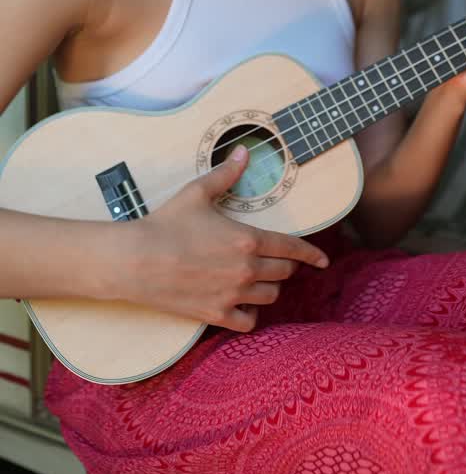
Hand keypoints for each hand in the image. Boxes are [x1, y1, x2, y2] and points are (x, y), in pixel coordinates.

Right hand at [118, 147, 328, 331]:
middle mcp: (247, 269)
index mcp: (248, 239)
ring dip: (270, 287)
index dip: (312, 254)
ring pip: (270, 295)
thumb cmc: (166, 223)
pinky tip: (245, 306)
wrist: (135, 261)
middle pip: (284, 272)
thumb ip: (226, 174)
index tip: (323, 261)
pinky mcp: (216, 314)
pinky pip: (249, 321)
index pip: (293, 248)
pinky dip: (251, 314)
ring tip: (260, 280)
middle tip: (277, 262)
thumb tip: (244, 152)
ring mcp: (233, 294)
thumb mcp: (197, 193)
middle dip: (285, 266)